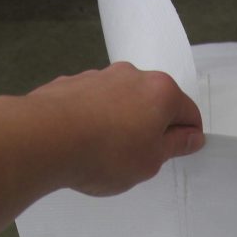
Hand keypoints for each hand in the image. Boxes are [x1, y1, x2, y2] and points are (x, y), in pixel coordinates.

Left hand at [25, 62, 204, 195]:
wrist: (44, 139)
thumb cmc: (105, 154)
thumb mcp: (150, 161)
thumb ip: (174, 146)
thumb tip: (191, 137)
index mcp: (161, 92)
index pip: (188, 112)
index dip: (187, 137)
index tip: (178, 154)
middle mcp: (132, 75)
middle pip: (153, 102)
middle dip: (151, 127)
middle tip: (138, 158)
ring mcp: (99, 76)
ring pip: (121, 100)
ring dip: (121, 121)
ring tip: (104, 152)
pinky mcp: (70, 83)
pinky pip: (92, 101)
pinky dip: (93, 118)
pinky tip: (81, 141)